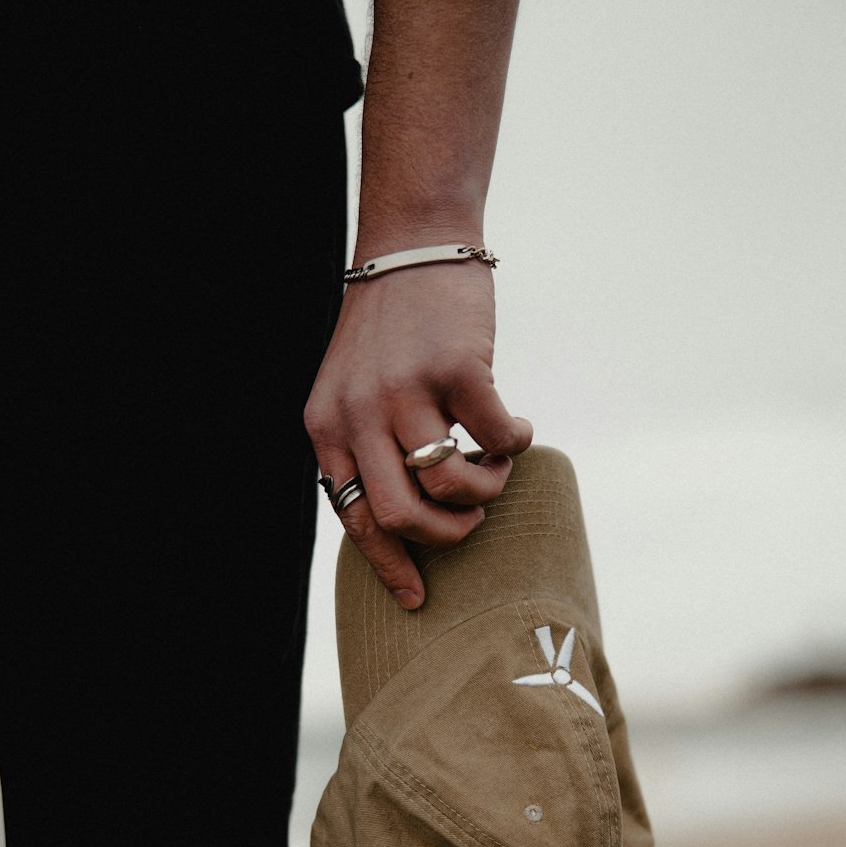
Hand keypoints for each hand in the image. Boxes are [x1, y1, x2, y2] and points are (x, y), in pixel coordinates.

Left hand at [304, 259, 532, 606]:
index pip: (354, 519)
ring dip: (486, 488)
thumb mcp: (352, 392)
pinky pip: (495, 439)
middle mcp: (360, 413)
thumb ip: (365, 450)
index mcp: (328, 428)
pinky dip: (514, 444)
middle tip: (470, 516)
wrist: (413, 247)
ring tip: (495, 465)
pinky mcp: (456, 368)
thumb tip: (405, 528)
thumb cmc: (391, 332)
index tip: (417, 599)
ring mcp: (406, 390)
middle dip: (447, 535)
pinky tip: (517, 427)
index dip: (390, 566)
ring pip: (450, 484)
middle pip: (402, 516)